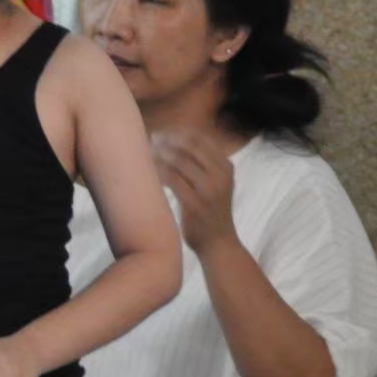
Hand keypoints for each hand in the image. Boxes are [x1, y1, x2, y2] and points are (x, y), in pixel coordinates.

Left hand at [152, 128, 237, 254]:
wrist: (219, 244)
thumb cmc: (212, 211)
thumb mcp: (218, 184)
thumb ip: (206, 165)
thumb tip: (177, 141)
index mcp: (227, 167)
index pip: (201, 139)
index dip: (179, 132)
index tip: (163, 132)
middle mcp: (220, 175)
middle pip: (189, 146)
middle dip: (168, 139)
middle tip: (152, 139)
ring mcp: (208, 190)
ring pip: (179, 161)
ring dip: (160, 153)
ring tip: (148, 153)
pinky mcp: (194, 203)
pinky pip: (171, 179)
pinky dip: (159, 171)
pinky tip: (151, 172)